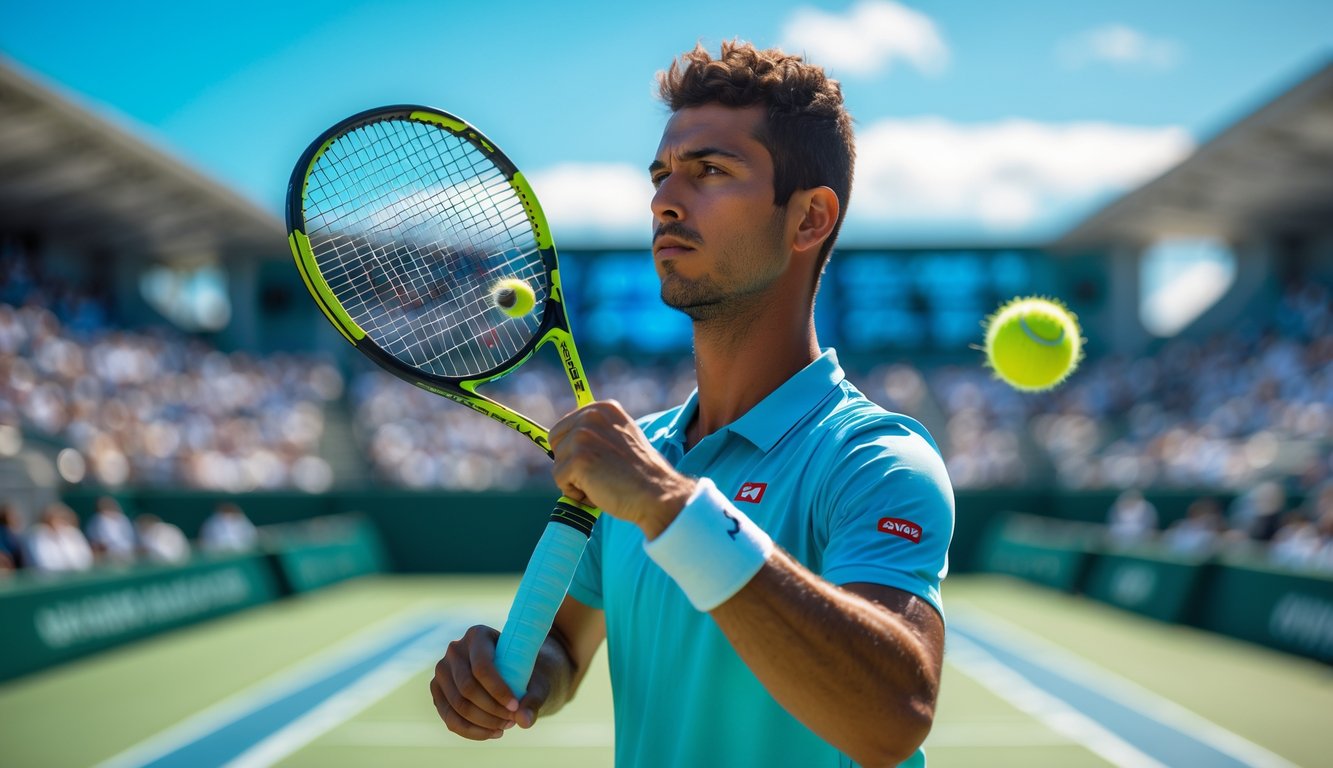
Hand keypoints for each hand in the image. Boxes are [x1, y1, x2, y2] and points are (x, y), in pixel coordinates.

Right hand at [430, 625, 545, 738]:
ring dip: (483, 722)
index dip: (498, 691)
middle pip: (467, 688)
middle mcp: (455, 649)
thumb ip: (534, 699)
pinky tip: (492, 732)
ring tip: (505, 726)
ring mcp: (442, 670)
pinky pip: (449, 717)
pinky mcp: (437, 690)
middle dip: (491, 710)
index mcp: (477, 634)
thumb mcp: (536, 680)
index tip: (516, 707)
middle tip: (512, 720)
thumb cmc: (525, 671)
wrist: (511, 669)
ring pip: (457, 705)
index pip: (482, 667)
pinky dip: (471, 730)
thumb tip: (524, 721)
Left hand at [549, 400, 693, 539]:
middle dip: (570, 462)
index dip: (575, 450)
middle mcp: (591, 416)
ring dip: (575, 480)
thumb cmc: (640, 473)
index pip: (565, 426)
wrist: (657, 492)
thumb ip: (598, 433)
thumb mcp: (621, 438)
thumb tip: (566, 440)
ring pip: (557, 463)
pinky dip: (575, 493)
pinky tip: (598, 491)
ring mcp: (583, 436)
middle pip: (555, 441)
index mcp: (603, 408)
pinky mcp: (578, 459)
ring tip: (603, 482)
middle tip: (599, 473)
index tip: (597, 460)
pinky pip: (560, 480)